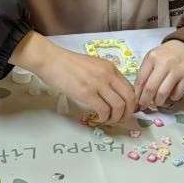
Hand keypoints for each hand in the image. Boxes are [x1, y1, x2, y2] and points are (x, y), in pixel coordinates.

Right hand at [11, 32, 135, 125]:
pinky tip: (99, 119)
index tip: (125, 111)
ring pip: (119, 106)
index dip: (131, 104)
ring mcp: (98, 84)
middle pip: (129, 99)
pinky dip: (104, 118)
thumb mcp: (93, 66)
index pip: (130, 89)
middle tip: (120, 120)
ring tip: (108, 121)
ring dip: (116, 118)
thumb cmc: (68, 64)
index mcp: (111, 68)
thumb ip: (104, 78)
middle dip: (128, 113)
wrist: (52, 61)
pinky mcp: (87, 93)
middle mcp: (108, 75)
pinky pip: (104, 110)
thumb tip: (111, 95)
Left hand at [134, 40, 183, 109]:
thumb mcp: (152, 59)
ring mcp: (177, 69)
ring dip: (158, 102)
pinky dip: (171, 99)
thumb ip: (145, 73)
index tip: (136, 101)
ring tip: (157, 102)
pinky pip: (177, 94)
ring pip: (163, 93)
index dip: (137, 94)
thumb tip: (139, 94)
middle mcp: (164, 62)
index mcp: (152, 57)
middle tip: (144, 106)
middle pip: (150, 88)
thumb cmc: (165, 56)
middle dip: (145, 101)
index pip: (140, 80)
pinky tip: (170, 96)